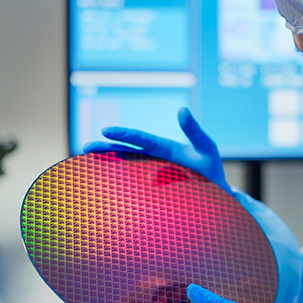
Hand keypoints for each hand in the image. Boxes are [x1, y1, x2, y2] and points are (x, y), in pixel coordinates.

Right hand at [83, 108, 231, 194]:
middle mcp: (155, 159)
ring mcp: (152, 173)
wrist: (217, 193)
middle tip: (86, 147)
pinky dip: (116, 183)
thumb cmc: (212, 169)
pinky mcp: (152, 189)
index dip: (126, 134)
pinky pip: (131, 185)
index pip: (143, 140)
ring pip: (125, 166)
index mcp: (166, 148)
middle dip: (106, 148)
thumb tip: (181, 109)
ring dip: (106, 163)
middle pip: (127, 151)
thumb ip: (194, 130)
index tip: (106, 130)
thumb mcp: (206, 148)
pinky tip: (101, 185)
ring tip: (85, 160)